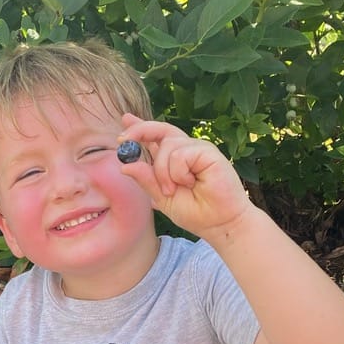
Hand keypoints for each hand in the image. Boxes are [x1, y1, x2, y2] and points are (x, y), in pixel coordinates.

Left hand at [118, 114, 254, 241]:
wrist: (220, 224)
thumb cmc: (196, 213)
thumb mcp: (162, 198)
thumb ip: (146, 181)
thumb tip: (125, 165)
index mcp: (173, 159)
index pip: (155, 137)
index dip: (140, 127)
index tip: (125, 120)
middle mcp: (185, 151)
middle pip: (160, 129)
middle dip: (140, 130)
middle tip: (123, 139)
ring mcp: (197, 149)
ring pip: (166, 146)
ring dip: (162, 172)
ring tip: (172, 190)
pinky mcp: (208, 152)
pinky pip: (180, 154)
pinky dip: (178, 172)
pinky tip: (190, 183)